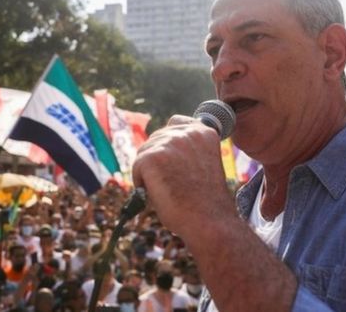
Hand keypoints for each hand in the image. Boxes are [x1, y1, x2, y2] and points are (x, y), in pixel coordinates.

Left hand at [131, 116, 236, 240]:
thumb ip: (187, 151)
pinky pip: (137, 167)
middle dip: (157, 160)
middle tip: (171, 183)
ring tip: (168, 190)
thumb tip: (159, 148)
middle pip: (156, 139)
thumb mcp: (203, 164)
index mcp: (204, 132)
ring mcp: (169, 142)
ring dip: (150, 172)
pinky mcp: (152, 157)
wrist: (209, 221)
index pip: (175, 123)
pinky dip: (142, 182)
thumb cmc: (206, 201)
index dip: (169, 142)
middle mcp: (187, 132)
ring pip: (144, 153)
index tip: (172, 160)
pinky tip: (158, 194)